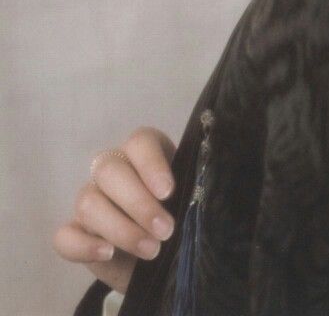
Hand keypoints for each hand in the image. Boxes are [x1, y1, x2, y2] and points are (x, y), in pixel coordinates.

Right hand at [52, 126, 176, 294]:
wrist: (165, 254)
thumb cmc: (181, 214)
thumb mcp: (190, 198)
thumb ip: (189, 190)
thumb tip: (195, 196)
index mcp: (143, 152)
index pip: (140, 142)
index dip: (152, 165)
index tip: (168, 192)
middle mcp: (112, 169)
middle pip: (110, 171)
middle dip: (139, 203)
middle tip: (166, 230)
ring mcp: (90, 199)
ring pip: (88, 202)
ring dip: (120, 229)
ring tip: (152, 250)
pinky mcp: (75, 233)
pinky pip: (65, 236)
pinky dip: (84, 246)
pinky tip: (108, 254)